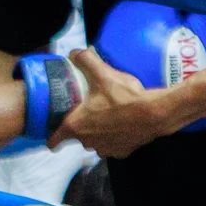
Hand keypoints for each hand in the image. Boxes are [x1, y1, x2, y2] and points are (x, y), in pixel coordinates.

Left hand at [50, 48, 172, 157]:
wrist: (154, 114)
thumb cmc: (124, 97)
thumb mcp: (102, 73)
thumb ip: (85, 60)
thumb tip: (75, 53)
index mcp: (76, 126)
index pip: (54, 140)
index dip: (51, 136)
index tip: (51, 133)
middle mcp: (88, 142)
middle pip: (78, 136)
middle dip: (81, 125)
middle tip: (89, 109)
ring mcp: (106, 149)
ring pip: (95, 141)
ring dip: (98, 132)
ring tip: (107, 115)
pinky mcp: (122, 152)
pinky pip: (113, 144)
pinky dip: (115, 136)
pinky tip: (121, 123)